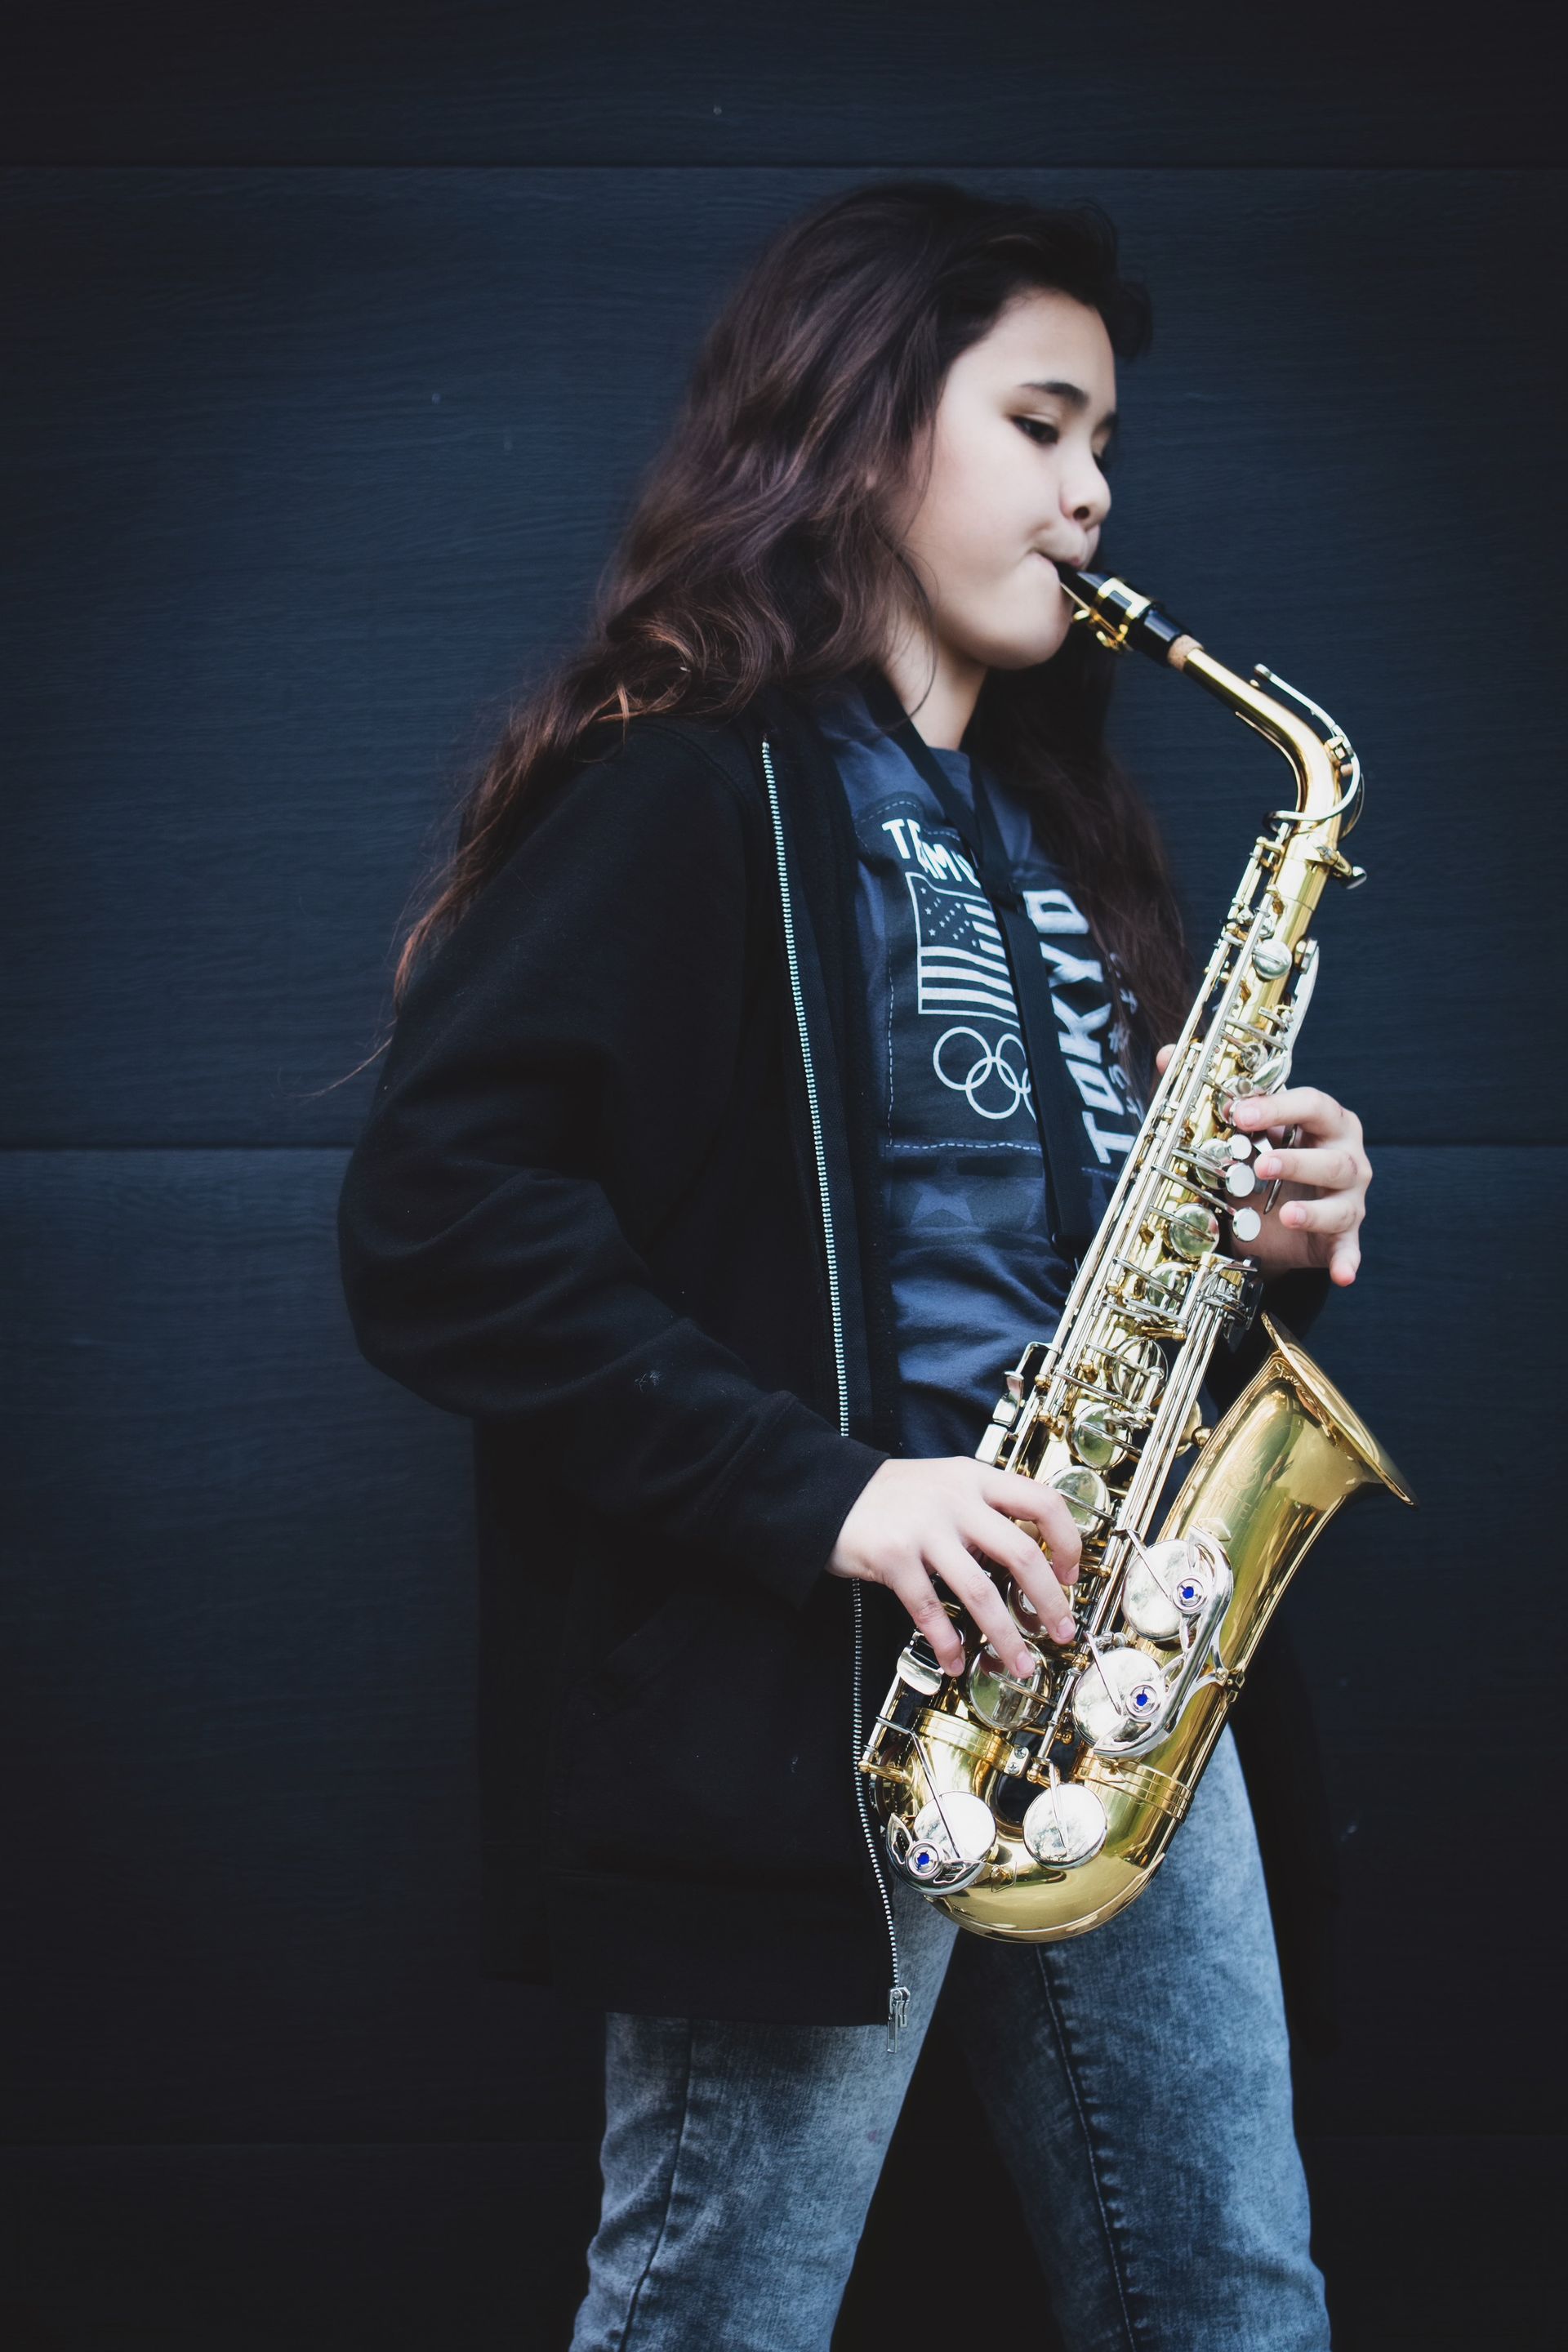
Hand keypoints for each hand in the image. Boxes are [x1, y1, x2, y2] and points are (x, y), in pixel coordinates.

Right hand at [827, 1457, 1082, 1679]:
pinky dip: (947, 1642)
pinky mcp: (893, 1556)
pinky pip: (929, 1608)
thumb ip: (984, 1509)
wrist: (825, 1490)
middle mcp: (956, 1500)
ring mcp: (924, 1528)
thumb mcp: (946, 1483)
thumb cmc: (892, 1496)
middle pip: (1022, 1554)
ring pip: (981, 1591)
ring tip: (1020, 1664)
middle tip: (1061, 1633)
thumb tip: (1031, 1557)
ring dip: (1006, 1636)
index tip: (1070, 1576)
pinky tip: (956, 1661)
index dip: (1068, 1542)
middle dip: (1049, 1603)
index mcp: (976, 1479)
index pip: (1043, 1502)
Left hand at [1156, 1046, 1371, 1286]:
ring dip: (1313, 1210)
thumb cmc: (1264, 1160)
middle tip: (1258, 1166)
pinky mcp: (1345, 1234)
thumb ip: (1208, 1093)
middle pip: (1332, 1154)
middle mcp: (1344, 1154)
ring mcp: (1349, 1195)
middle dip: (1296, 1160)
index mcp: (1322, 1119)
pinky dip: (1348, 1261)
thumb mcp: (1238, 1131)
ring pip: (1341, 1199)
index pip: (1310, 1104)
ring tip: (1284, 1215)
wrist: (1273, 1215)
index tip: (1237, 1114)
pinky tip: (1343, 1274)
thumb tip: (1169, 1056)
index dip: (1276, 1107)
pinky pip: (1350, 1248)